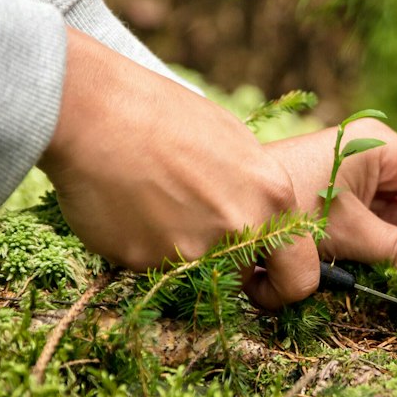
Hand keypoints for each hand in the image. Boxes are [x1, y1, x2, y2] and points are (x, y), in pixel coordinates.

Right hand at [39, 29, 319, 307]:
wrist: (95, 111)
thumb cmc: (162, 114)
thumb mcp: (232, 145)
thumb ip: (252, 191)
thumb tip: (258, 221)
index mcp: (272, 197)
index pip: (301, 275)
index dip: (282, 284)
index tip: (263, 281)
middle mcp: (240, 229)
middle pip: (245, 277)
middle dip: (228, 270)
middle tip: (197, 234)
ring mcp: (193, 250)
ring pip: (193, 272)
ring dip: (176, 249)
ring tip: (150, 200)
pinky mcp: (147, 261)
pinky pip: (150, 265)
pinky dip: (138, 243)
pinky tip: (124, 204)